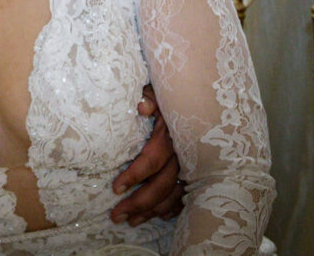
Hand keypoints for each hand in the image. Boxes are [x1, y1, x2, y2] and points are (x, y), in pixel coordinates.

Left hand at [110, 84, 184, 225]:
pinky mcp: (198, 172)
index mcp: (170, 136)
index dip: (133, 175)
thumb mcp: (157, 91)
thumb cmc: (170, 95)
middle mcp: (182, 154)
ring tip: (131, 221)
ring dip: (152, 210)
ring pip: (172, 194)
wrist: (198, 98)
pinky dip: (173, 207)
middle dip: (138, 203)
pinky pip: (186, 195)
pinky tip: (159, 216)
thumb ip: (149, 98)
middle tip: (116, 215)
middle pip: (161, 185)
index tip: (115, 188)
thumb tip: (141, 106)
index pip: (151, 160)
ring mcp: (192, 166)